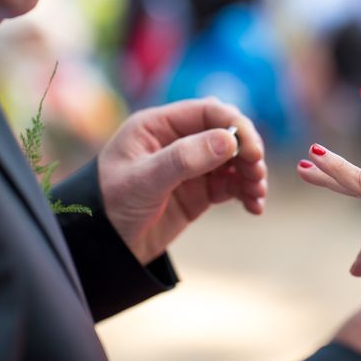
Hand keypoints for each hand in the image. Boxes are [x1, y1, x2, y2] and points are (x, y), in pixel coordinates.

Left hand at [98, 98, 266, 263]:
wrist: (104, 249)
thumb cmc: (110, 205)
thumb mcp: (144, 180)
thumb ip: (184, 159)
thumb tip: (229, 141)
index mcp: (158, 126)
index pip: (207, 112)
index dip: (235, 126)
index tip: (252, 150)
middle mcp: (177, 141)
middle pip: (225, 134)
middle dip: (247, 151)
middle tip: (256, 172)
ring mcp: (190, 167)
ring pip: (233, 160)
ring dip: (250, 173)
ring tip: (257, 194)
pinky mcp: (199, 192)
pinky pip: (231, 185)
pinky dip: (246, 192)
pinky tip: (254, 206)